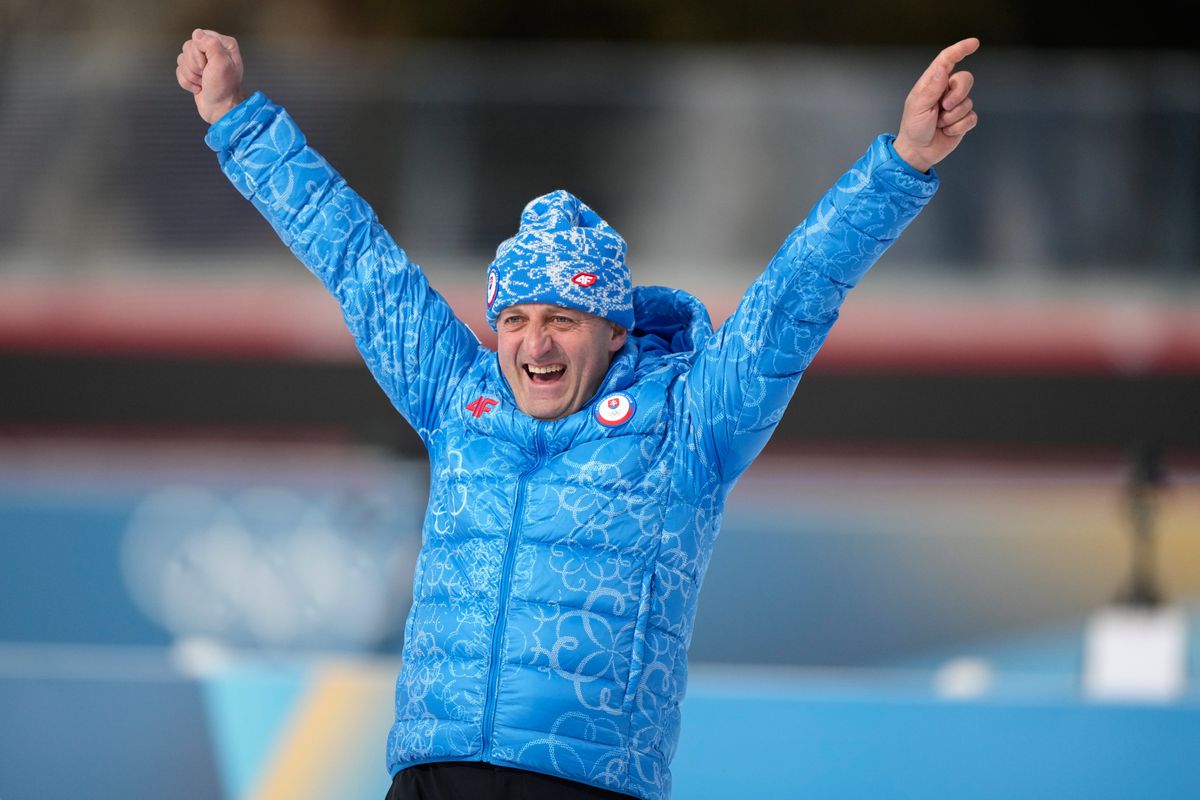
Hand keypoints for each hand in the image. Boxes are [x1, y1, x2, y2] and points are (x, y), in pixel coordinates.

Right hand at [176, 28, 245, 124]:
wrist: (220, 110)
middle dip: (195, 66)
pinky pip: (179, 71)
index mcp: (224, 44)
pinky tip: (199, 87)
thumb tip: (197, 34)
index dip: (199, 53)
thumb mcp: (221, 64)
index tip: (209, 66)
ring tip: (204, 82)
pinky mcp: (194, 72)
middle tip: (207, 75)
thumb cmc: (224, 89)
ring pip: (182, 59)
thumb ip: (211, 44)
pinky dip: (187, 82)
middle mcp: (213, 50)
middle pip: (188, 48)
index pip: (198, 37)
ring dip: (191, 75)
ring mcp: (203, 62)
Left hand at [893, 38, 979, 172]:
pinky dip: (957, 127)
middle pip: (965, 79)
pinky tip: (946, 131)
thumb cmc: (913, 127)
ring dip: (952, 117)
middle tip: (944, 107)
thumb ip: (932, 87)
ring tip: (939, 123)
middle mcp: (945, 91)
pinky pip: (971, 118)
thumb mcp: (918, 106)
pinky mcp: (963, 119)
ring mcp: (956, 105)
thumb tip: (942, 67)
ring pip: (968, 102)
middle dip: (958, 94)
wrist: (918, 151)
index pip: (947, 60)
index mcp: (932, 83)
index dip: (960, 49)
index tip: (974, 43)